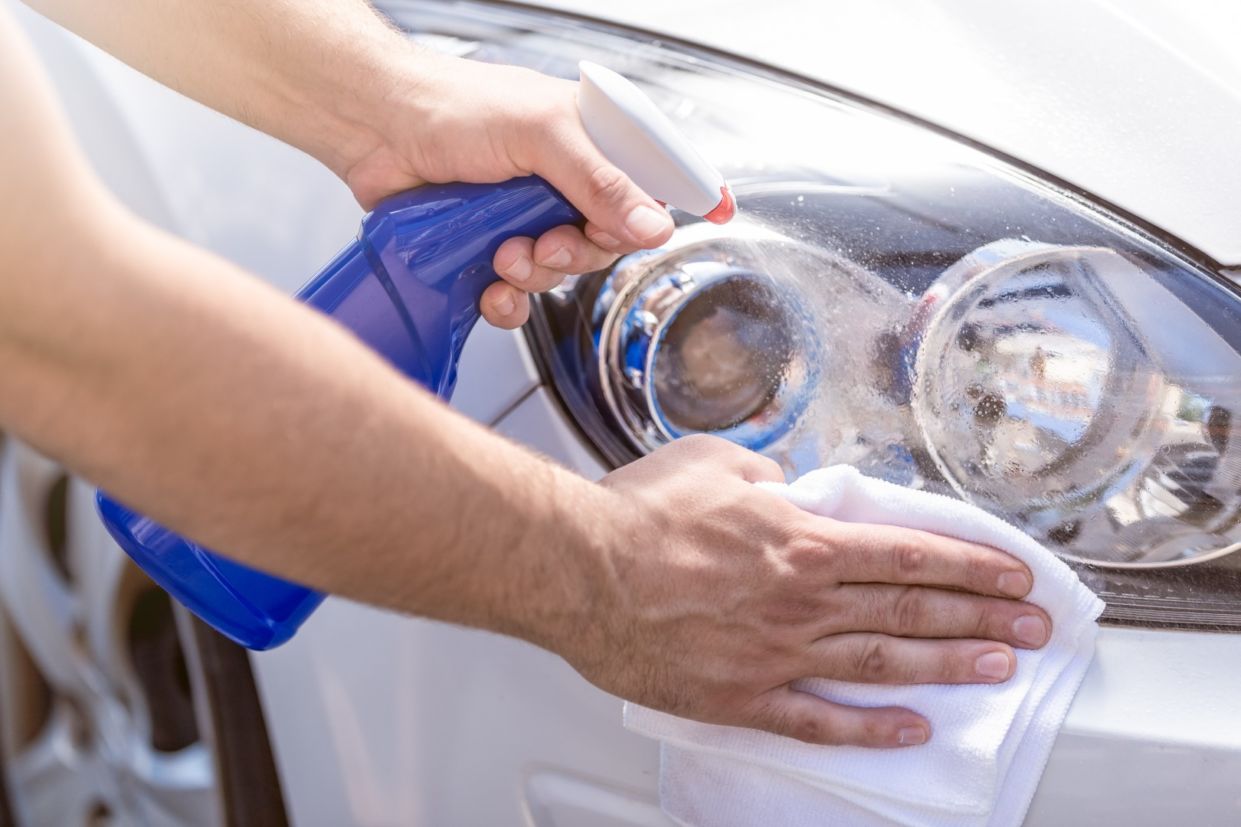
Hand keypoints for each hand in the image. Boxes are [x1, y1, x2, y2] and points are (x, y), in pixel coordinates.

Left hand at [343, 54, 674, 328]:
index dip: (688, 194)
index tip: (719, 213)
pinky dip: (507, 301)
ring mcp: (527, 215)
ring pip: (564, 271)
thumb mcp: (541, 135)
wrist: (373, 127)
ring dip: (536, 273)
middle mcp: (564, 179)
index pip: (654, 170)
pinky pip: (520, 296)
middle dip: (581, 250)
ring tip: (502, 251)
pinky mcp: (490, 249)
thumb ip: (600, 182)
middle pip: (610, 238)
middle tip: (548, 240)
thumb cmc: (451, 106)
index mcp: (588, 139)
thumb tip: (654, 224)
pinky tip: (488, 285)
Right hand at [569, 435, 1050, 747]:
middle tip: (1033, 626)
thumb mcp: (712, 462)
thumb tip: (785, 482)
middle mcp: (804, 600)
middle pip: (913, 610)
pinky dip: (871, 729)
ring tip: (1000, 668)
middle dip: (982, 615)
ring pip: (884, 664)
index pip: (910, 553)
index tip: (1013, 574)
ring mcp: (778, 654)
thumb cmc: (638, 516)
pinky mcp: (743, 696)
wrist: (578, 569)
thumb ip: (765, 472)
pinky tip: (912, 730)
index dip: (971, 564)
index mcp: (802, 540)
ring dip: (949, 666)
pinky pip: (819, 720)